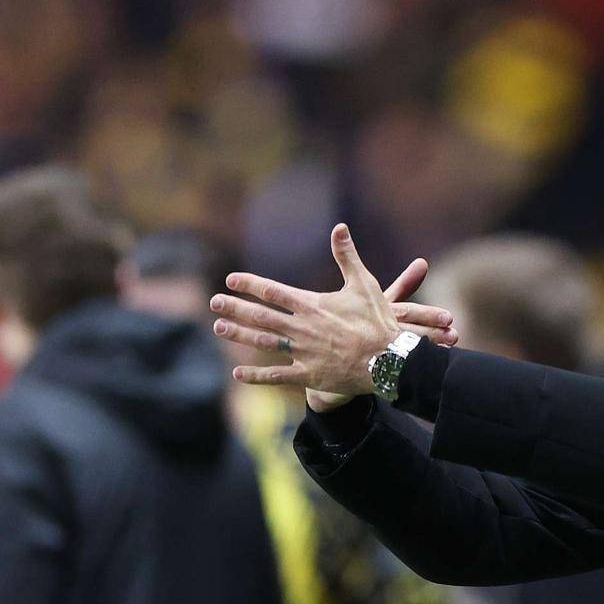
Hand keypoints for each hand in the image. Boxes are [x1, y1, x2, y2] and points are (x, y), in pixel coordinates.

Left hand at [209, 224, 457, 403]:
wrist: (389, 361)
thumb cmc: (378, 321)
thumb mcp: (364, 284)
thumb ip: (347, 256)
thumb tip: (339, 227)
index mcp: (312, 305)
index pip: (273, 291)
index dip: (250, 284)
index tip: (231, 280)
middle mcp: (302, 328)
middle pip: (261, 315)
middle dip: (235, 307)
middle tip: (214, 302)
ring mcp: (303, 353)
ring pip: (263, 342)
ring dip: (239, 334)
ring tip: (219, 328)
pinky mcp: (309, 375)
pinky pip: (277, 375)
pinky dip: (256, 375)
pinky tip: (237, 373)